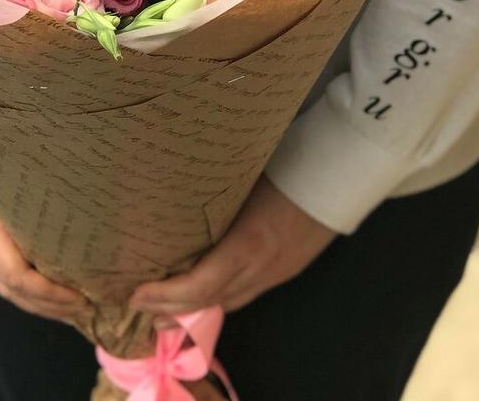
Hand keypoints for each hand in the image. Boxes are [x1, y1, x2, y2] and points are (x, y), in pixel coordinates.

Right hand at [0, 153, 90, 322]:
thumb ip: (41, 186)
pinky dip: (23, 287)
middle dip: (49, 306)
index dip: (50, 294)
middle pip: (11, 290)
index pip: (17, 277)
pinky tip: (45, 286)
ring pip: (3, 285)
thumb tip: (85, 200)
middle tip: (87, 310)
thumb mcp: (13, 163)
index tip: (82, 298)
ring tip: (71, 307)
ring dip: (37, 302)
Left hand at [130, 175, 336, 319]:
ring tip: (164, 314)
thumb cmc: (287, 164)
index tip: (137, 294)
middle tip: (140, 310)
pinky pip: (246, 293)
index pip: (202, 285)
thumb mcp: (242, 177)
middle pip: (213, 301)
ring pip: (230, 302)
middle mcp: (263, 267)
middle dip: (174, 310)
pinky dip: (219, 300)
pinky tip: (204, 296)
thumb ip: (211, 194)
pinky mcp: (286, 269)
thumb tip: (170, 194)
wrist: (340, 174)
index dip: (168, 296)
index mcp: (249, 243)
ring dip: (196, 311)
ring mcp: (277, 272)